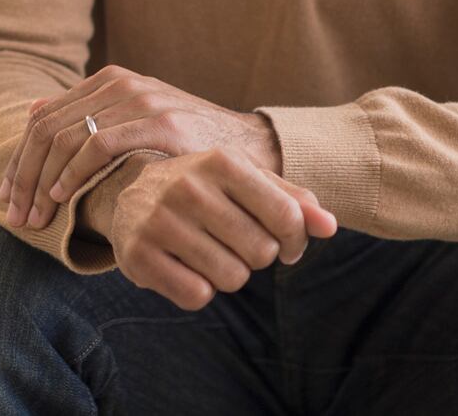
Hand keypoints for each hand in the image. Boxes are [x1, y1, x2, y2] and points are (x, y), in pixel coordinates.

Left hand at [0, 65, 283, 229]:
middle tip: (15, 214)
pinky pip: (99, 144)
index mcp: (108, 82)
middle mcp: (119, 84)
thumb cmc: (185, 144)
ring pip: (66, 137)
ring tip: (36, 216)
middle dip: (23, 175)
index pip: (43, 119)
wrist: (250, 149)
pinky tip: (62, 196)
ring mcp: (139, 100)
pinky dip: (73, 171)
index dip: (19, 160)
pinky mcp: (158, 122)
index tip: (8, 196)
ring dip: (41, 181)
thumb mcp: (133, 121)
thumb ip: (86, 115)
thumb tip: (32, 109)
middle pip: (47, 128)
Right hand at [105, 149, 339, 310]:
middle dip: (256, 255)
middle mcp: (187, 186)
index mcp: (220, 160)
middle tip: (232, 241)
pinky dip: (198, 290)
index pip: (287, 216)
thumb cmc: (203, 188)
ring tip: (206, 251)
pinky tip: (183, 266)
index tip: (283, 240)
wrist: (127, 193)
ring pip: (232, 277)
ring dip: (227, 274)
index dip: (295, 239)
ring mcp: (159, 220)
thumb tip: (330, 226)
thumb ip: (291, 200)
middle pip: (262, 252)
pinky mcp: (138, 255)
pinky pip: (197, 296)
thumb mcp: (245, 181)